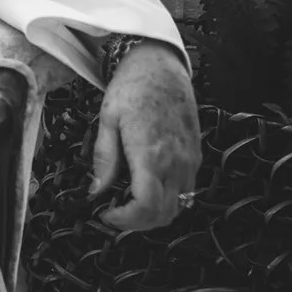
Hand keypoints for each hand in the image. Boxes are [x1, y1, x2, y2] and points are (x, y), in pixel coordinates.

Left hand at [88, 39, 201, 230]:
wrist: (161, 68)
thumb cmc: (131, 89)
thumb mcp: (107, 120)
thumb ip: (105, 159)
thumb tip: (96, 191)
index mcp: (151, 154)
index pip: (147, 205)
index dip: (126, 219)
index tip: (106, 215)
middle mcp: (176, 163)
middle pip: (165, 214)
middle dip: (137, 223)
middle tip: (113, 215)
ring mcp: (189, 161)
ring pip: (178, 206)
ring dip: (153, 215)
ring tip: (127, 205)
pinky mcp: (195, 157)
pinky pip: (186, 191)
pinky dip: (167, 201)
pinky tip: (145, 190)